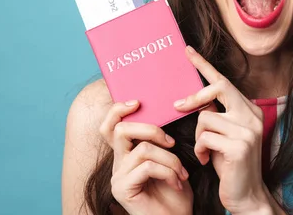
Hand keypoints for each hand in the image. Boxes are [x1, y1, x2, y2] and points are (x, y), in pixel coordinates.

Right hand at [99, 100, 192, 214]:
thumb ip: (165, 135)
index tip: (138, 102)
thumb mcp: (174, 156)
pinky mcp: (122, 189)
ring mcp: (117, 177)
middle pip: (121, 130)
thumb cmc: (177, 189)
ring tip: (182, 173)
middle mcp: (117, 163)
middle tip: (172, 143)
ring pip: (142, 148)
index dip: (118, 110)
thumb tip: (179, 102)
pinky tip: (177, 183)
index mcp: (126, 153)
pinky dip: (168, 171)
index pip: (110, 125)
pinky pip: (147, 166)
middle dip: (151, 129)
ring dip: (170, 158)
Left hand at [174, 46, 271, 213]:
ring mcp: (248, 130)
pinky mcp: (240, 146)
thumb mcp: (223, 135)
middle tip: (176, 106)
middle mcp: (252, 115)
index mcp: (249, 109)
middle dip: (193, 96)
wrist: (246, 195)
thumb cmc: (230, 165)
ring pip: (205, 117)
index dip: (204, 65)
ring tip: (204, 151)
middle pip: (218, 88)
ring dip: (197, 136)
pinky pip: (205, 137)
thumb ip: (216, 115)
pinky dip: (200, 150)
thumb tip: (195, 98)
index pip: (224, 81)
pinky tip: (206, 160)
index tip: (187, 50)